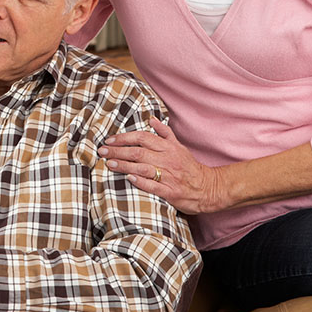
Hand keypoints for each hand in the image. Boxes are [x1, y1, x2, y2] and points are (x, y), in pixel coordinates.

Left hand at [101, 117, 223, 214]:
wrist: (209, 188)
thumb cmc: (190, 167)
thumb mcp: (179, 147)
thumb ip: (164, 133)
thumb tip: (151, 119)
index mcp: (168, 147)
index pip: (142, 137)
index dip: (124, 138)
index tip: (109, 140)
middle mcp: (167, 159)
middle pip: (138, 152)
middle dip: (118, 151)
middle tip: (102, 151)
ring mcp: (169, 176)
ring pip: (143, 167)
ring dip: (124, 165)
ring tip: (109, 164)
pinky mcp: (171, 192)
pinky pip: (154, 186)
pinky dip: (141, 181)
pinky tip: (129, 178)